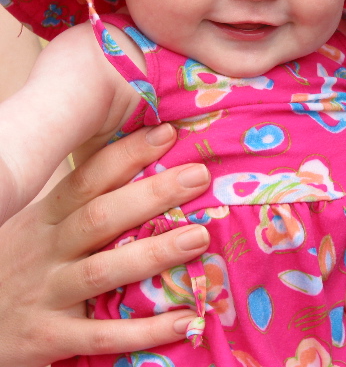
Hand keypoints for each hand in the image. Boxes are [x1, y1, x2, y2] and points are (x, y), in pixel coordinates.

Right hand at [0, 124, 210, 366]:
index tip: (166, 133)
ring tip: (199, 238)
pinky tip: (187, 319)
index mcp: (45, 220)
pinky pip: (103, 336)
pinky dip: (146, 330)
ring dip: (154, 254)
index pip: (87, 179)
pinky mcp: (49, 339)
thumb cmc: (19, 268)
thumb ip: (84, 209)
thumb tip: (150, 176)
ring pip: (103, 271)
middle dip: (152, 194)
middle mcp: (44, 252)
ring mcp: (45, 295)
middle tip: (199, 176)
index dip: (127, 155)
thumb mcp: (40, 231)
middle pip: (100, 217)